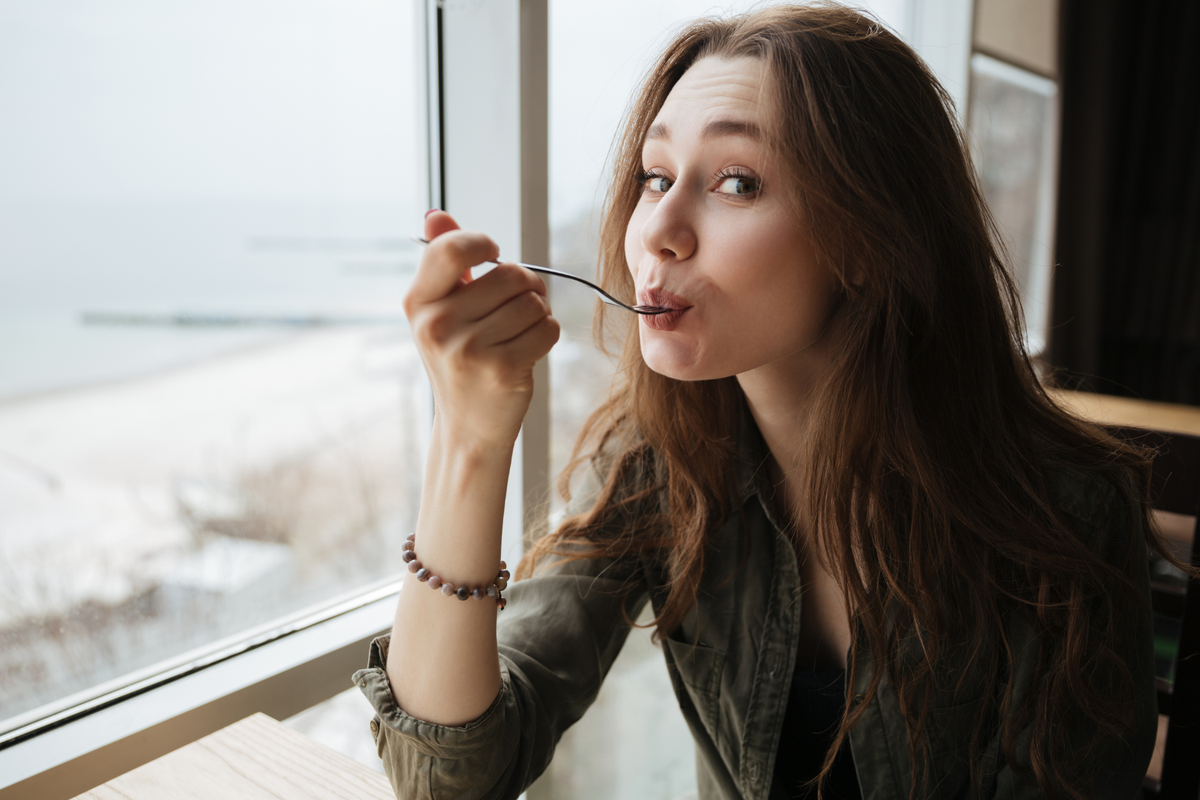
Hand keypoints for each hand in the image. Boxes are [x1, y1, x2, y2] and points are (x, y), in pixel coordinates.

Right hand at [404, 211, 559, 451]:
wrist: (469, 427)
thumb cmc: (460, 358)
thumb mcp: (441, 311)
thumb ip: (443, 261)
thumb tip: (435, 213)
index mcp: (418, 303)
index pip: (452, 249)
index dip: (483, 244)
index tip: (494, 257)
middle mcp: (437, 326)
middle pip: (510, 274)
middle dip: (526, 286)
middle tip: (518, 305)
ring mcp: (469, 351)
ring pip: (533, 302)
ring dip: (538, 313)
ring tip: (520, 332)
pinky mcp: (503, 371)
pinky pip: (548, 328)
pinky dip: (547, 335)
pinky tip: (528, 350)